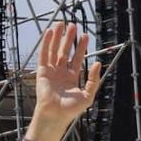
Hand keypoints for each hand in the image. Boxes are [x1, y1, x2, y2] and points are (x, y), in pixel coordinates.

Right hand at [30, 22, 103, 140]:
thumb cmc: (71, 110)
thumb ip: (93, 80)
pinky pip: (44, 54)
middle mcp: (61, 73)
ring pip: (54, 50)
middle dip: (69, 38)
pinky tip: (49, 32)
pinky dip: (46, 43)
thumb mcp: (88, 95)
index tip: (85, 36)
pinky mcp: (42, 72)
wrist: (55, 116)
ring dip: (58, 37)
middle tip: (73, 25)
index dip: (81, 47)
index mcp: (71, 78)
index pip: (77, 59)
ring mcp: (51, 71)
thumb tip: (97, 63)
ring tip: (62, 24)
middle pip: (65, 51)